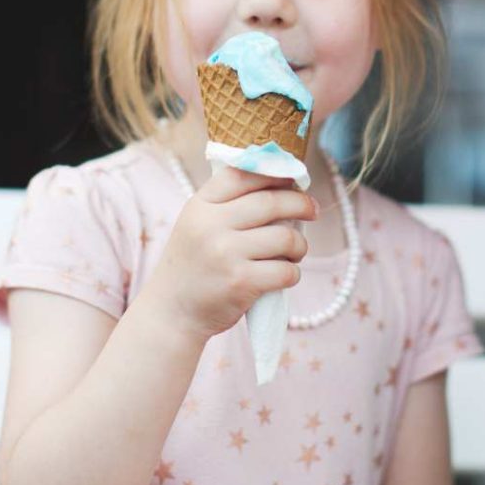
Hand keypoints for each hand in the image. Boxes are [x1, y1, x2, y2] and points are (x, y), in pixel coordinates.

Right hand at [141, 166, 317, 344]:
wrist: (172, 312)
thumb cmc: (193, 264)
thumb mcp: (196, 223)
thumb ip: (227, 203)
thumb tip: (282, 184)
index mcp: (200, 205)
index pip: (243, 174)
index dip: (274, 173)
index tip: (294, 179)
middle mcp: (211, 225)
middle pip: (271, 202)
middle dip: (300, 204)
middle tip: (312, 209)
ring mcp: (225, 254)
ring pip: (285, 237)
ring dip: (300, 244)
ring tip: (295, 250)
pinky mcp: (240, 283)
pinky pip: (286, 270)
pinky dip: (293, 272)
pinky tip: (285, 274)